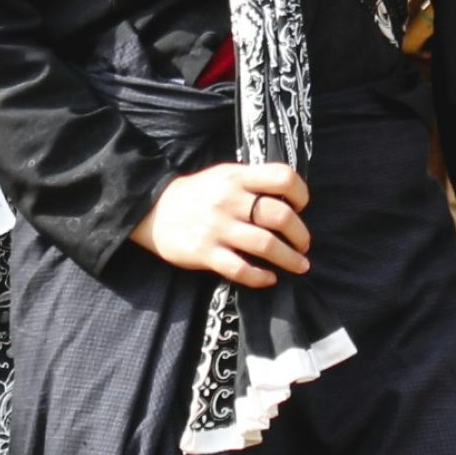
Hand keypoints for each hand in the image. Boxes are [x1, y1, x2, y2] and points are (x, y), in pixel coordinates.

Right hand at [131, 162, 311, 285]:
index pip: (282, 177)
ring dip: (290, 259)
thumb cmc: (197, 194)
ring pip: (266, 245)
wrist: (152, 211)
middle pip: (280, 216)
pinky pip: (240, 269)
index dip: (300, 193)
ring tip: (299, 265)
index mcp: (236, 178)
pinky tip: (269, 278)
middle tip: (303, 245)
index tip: (301, 207)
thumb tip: (290, 202)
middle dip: (300, 235)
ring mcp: (216, 228)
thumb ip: (253, 183)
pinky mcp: (204, 253)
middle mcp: (228, 200)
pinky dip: (260, 277)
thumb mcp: (223, 176)